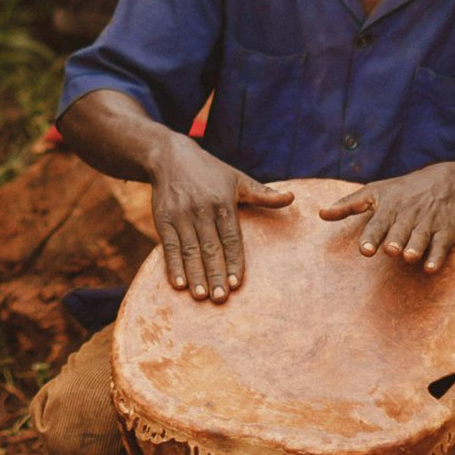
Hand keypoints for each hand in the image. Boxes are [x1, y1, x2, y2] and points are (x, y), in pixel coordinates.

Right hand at [148, 132, 292, 301]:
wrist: (170, 156)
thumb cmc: (210, 171)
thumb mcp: (238, 179)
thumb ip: (263, 194)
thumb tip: (292, 199)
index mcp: (223, 203)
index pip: (231, 238)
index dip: (234, 261)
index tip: (236, 283)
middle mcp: (201, 210)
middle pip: (210, 247)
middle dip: (215, 274)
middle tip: (221, 298)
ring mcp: (181, 215)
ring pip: (190, 250)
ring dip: (195, 274)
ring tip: (201, 296)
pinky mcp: (163, 219)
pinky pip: (169, 246)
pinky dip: (173, 265)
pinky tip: (179, 284)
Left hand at [319, 162, 454, 272]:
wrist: (445, 182)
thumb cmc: (401, 191)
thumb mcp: (374, 192)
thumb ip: (348, 205)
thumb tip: (321, 214)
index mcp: (388, 208)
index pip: (378, 224)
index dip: (371, 237)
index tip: (365, 250)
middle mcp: (408, 216)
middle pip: (400, 230)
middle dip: (395, 240)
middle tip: (390, 250)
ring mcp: (428, 223)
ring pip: (420, 237)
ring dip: (415, 247)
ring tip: (408, 257)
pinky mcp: (446, 232)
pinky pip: (442, 245)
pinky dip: (437, 256)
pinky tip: (430, 268)